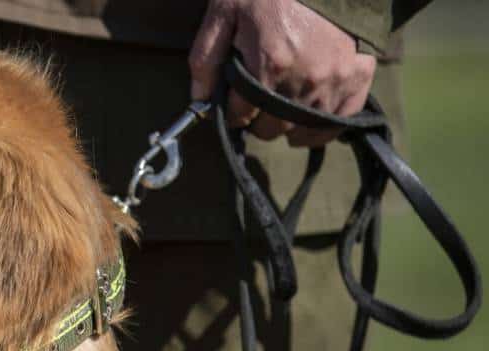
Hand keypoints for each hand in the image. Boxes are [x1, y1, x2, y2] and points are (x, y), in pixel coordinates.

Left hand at [188, 0, 376, 146]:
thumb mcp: (224, 13)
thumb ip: (205, 59)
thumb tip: (199, 101)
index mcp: (268, 64)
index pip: (240, 115)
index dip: (232, 113)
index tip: (234, 104)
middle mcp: (303, 79)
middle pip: (271, 128)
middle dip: (257, 120)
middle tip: (256, 103)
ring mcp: (334, 80)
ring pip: (301, 129)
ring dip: (286, 124)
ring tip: (280, 107)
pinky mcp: (358, 76)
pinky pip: (338, 122)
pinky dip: (320, 128)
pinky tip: (306, 121)